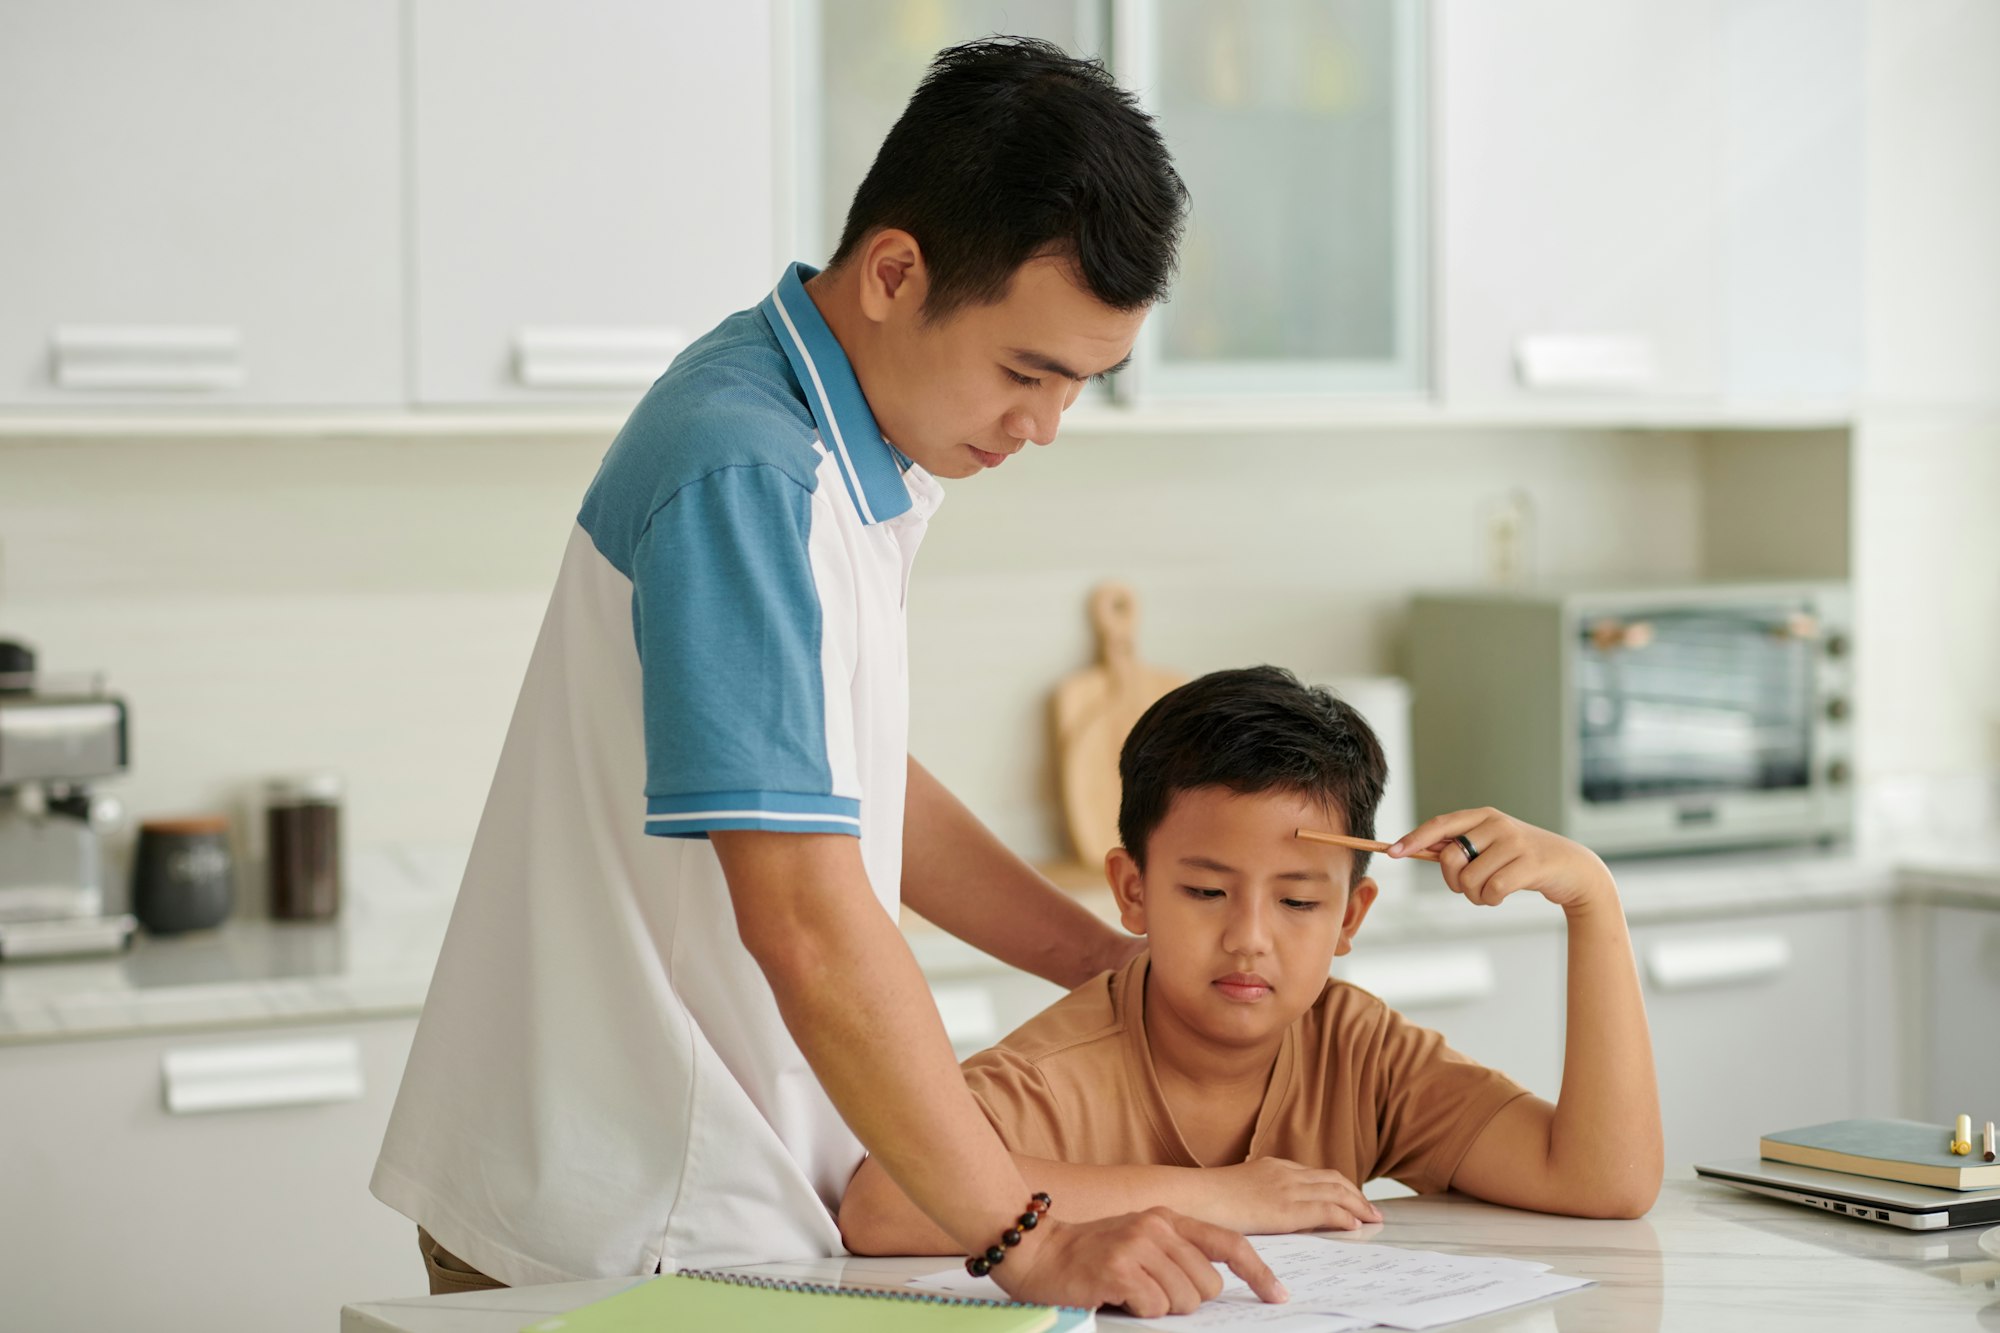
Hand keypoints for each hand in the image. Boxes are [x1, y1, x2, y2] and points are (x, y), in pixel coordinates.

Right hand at [993, 1209, 1287, 1317]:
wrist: (1036, 1252)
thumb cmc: (1089, 1255)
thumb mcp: (1139, 1240)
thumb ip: (1175, 1253)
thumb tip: (1212, 1288)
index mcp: (1167, 1217)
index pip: (1228, 1243)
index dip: (1258, 1272)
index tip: (1278, 1296)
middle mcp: (1157, 1226)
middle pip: (1208, 1286)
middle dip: (1186, 1301)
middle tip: (1151, 1293)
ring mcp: (1138, 1246)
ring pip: (1184, 1301)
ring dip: (1161, 1309)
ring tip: (1131, 1294)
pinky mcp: (1119, 1269)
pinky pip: (1155, 1309)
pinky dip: (1139, 1312)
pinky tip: (1117, 1297)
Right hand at [1205, 1157, 1382, 1233]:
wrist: (1192, 1197)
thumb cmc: (1204, 1200)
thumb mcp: (1236, 1192)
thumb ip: (1255, 1197)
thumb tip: (1262, 1212)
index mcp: (1271, 1167)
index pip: (1315, 1174)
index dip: (1338, 1186)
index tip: (1351, 1198)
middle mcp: (1284, 1172)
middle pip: (1332, 1179)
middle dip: (1355, 1195)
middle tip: (1371, 1210)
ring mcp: (1286, 1188)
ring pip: (1336, 1192)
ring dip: (1358, 1206)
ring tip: (1372, 1218)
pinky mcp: (1286, 1208)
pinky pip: (1326, 1209)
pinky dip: (1346, 1216)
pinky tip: (1355, 1226)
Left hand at [1389, 809, 1613, 912]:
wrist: (1572, 869)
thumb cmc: (1523, 860)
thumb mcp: (1492, 846)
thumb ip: (1460, 845)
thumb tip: (1416, 849)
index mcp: (1483, 816)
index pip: (1440, 825)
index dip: (1414, 839)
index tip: (1392, 853)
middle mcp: (1497, 824)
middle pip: (1449, 857)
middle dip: (1453, 881)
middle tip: (1471, 887)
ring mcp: (1514, 842)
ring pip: (1469, 879)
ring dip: (1475, 895)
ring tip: (1492, 891)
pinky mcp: (1529, 863)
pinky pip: (1492, 890)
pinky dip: (1491, 900)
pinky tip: (1503, 895)